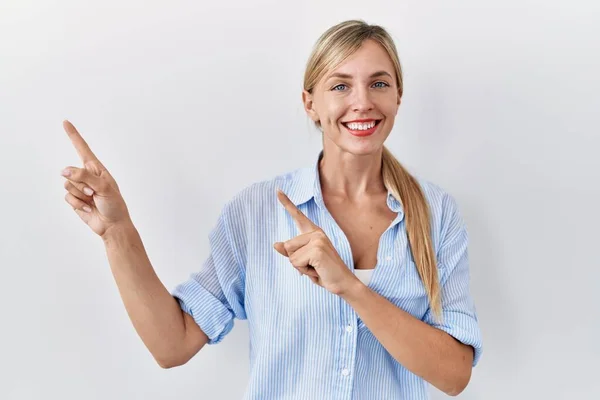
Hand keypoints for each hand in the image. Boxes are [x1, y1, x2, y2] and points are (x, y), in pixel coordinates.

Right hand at [61, 120, 130, 237]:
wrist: (112, 225)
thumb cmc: (114, 205)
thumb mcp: (104, 188)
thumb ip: (84, 176)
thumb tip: (64, 171)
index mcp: (97, 169)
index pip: (82, 149)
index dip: (73, 135)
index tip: (65, 122)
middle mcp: (87, 176)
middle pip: (71, 172)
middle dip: (81, 184)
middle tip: (95, 193)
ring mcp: (80, 187)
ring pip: (67, 185)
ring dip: (80, 195)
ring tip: (93, 200)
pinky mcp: (75, 199)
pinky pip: (67, 197)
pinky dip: (77, 204)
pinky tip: (88, 208)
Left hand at [273, 189, 359, 295]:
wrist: (342, 283)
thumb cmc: (323, 272)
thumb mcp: (304, 262)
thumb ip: (290, 252)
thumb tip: (276, 244)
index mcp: (313, 233)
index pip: (297, 216)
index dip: (286, 203)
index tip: (277, 190)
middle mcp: (316, 233)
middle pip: (287, 246)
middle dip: (296, 261)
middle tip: (313, 266)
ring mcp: (318, 240)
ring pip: (290, 255)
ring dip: (300, 267)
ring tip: (316, 268)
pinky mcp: (317, 249)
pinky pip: (296, 262)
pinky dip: (304, 271)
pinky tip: (318, 270)